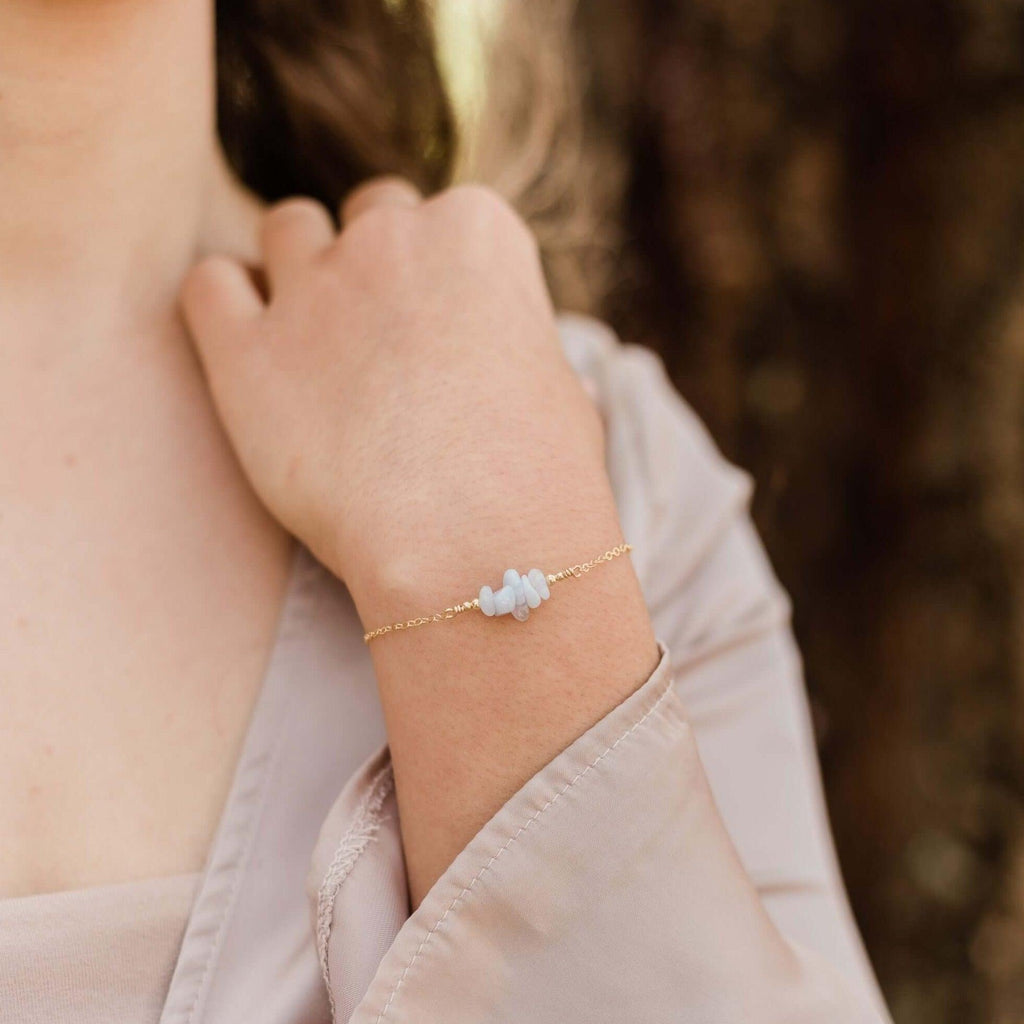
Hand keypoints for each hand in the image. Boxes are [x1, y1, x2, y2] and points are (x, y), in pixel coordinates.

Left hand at [181, 180, 617, 615]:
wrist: (475, 541)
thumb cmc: (539, 477)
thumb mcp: (563, 392)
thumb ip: (526, 354)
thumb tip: (543, 376)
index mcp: (477, 232)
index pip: (446, 222)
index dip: (444, 283)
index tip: (447, 337)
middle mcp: (392, 236)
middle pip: (369, 217)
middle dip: (374, 265)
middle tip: (384, 344)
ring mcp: (314, 287)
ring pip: (287, 230)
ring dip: (298, 267)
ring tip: (317, 341)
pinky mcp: (245, 352)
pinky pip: (209, 287)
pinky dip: (224, 304)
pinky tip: (253, 349)